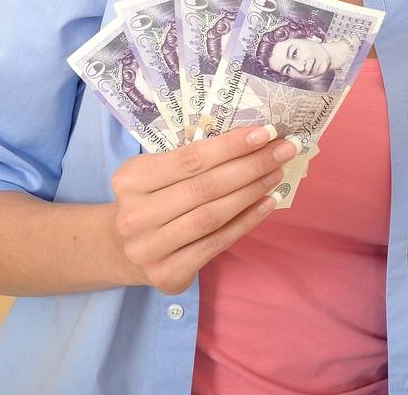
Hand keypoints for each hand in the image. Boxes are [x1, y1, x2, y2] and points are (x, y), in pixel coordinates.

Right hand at [106, 123, 298, 293]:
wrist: (123, 249)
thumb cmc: (153, 199)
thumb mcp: (157, 173)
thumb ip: (193, 159)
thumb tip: (254, 140)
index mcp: (130, 180)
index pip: (190, 159)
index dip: (231, 146)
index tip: (267, 133)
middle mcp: (135, 216)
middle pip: (204, 187)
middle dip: (251, 166)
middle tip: (284, 151)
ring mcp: (148, 249)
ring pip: (212, 216)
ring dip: (251, 192)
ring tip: (277, 174)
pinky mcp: (166, 274)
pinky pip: (216, 244)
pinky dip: (246, 222)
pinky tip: (267, 204)